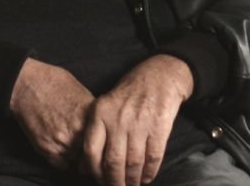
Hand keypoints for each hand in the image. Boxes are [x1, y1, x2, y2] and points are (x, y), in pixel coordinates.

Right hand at [9, 58, 94, 168]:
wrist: (28, 85)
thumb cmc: (54, 83)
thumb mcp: (82, 92)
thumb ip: (92, 113)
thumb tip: (102, 125)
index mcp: (90, 116)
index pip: (106, 141)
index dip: (105, 143)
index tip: (104, 144)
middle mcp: (78, 131)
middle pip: (94, 154)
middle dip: (93, 154)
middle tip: (91, 150)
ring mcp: (62, 142)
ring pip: (78, 163)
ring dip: (78, 159)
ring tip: (76, 149)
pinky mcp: (46, 149)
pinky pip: (61, 165)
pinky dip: (64, 161)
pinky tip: (64, 151)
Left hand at [81, 54, 193, 185]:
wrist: (161, 73)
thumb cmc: (131, 91)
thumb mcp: (108, 103)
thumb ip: (99, 129)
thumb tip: (89, 164)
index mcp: (100, 112)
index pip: (91, 151)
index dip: (94, 172)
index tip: (99, 180)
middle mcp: (118, 118)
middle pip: (113, 162)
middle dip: (115, 182)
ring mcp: (140, 122)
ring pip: (133, 163)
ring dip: (133, 179)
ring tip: (133, 185)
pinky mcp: (159, 126)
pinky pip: (153, 156)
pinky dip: (150, 172)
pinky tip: (147, 177)